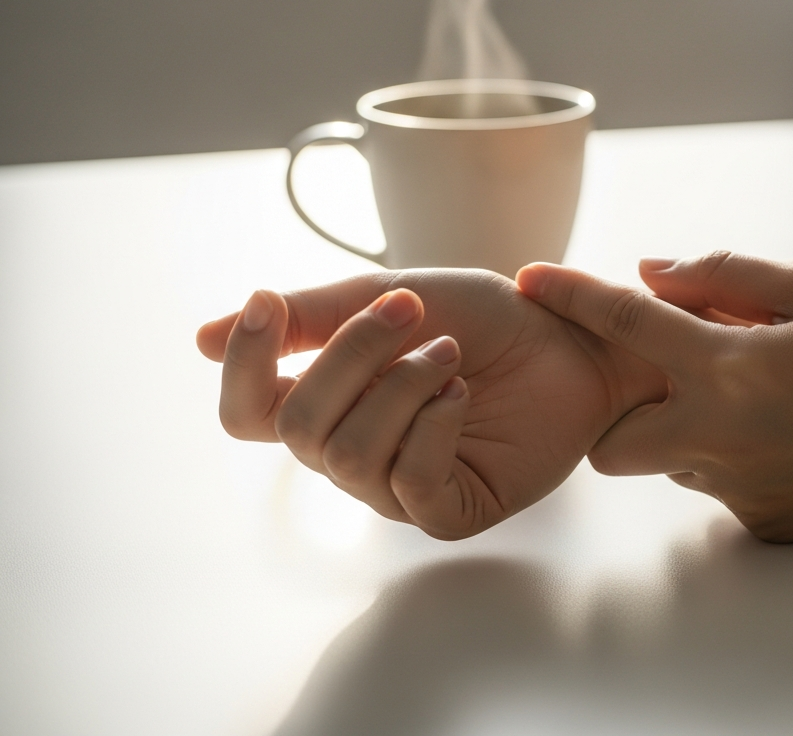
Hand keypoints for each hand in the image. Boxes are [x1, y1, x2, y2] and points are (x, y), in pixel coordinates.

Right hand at [197, 270, 664, 538]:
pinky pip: (407, 485)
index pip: (249, 412)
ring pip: (348, 456)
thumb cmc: (488, 319)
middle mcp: (355, 451)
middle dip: (349, 359)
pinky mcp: (449, 511)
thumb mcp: (391, 298)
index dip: (245, 366)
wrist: (573, 340)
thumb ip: (309, 319)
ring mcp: (399, 487)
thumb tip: (202, 338)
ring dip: (400, 387)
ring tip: (451, 354)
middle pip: (297, 429)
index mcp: (334, 401)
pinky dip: (431, 425)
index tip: (267, 304)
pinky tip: (461, 394)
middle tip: (411, 310)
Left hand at [516, 252, 792, 540]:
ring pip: (671, 465)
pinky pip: (721, 490)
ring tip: (763, 403)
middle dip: (621, 412)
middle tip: (670, 379)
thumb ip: (727, 275)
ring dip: (688, 431)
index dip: (572, 297)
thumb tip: (650, 272)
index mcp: (734, 366)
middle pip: (614, 441)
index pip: (626, 326)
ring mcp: (744, 491)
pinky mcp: (768, 526)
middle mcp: (724, 437)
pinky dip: (736, 461)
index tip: (528, 279)